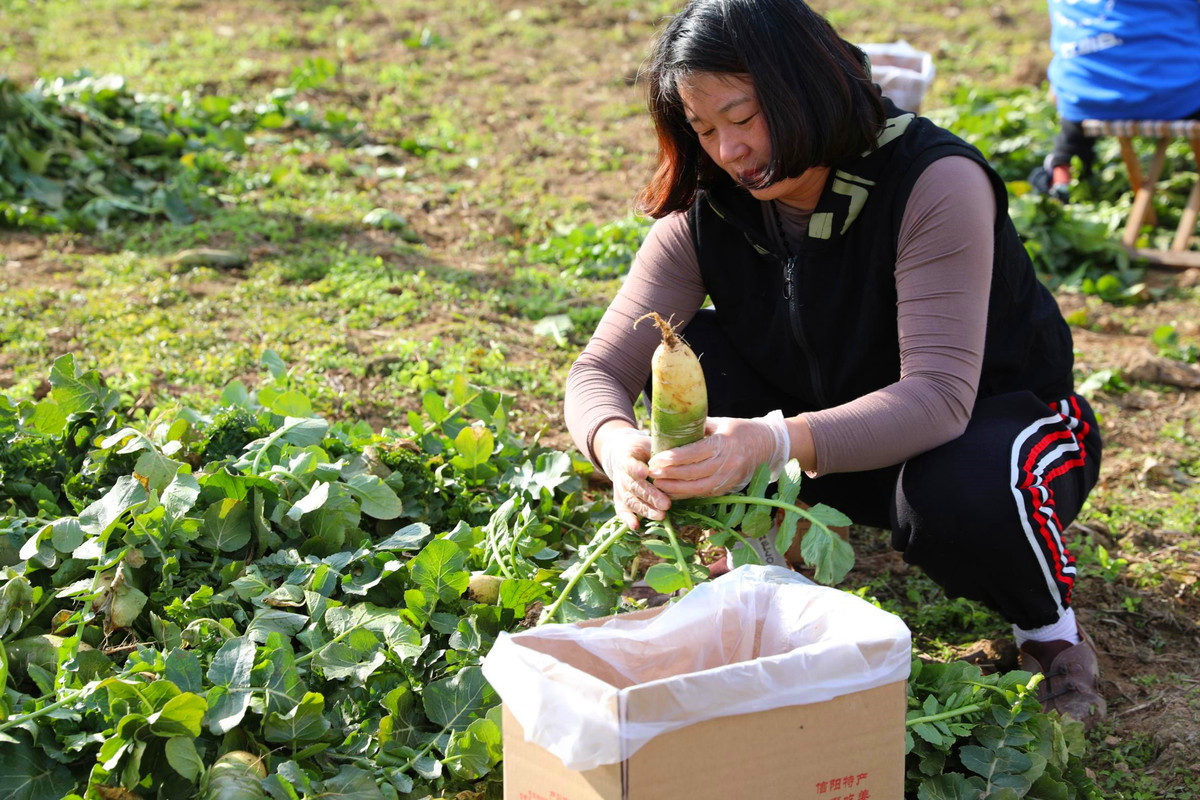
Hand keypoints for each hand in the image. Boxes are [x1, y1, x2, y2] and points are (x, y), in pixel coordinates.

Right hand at [596, 425, 670, 529]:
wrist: (622, 454)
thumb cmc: (643, 448)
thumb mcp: (648, 442)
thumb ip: (660, 450)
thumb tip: (682, 454)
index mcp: (627, 456)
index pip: (630, 464)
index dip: (636, 469)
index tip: (645, 473)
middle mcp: (622, 474)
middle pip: (634, 486)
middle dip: (651, 496)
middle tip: (666, 504)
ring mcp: (620, 488)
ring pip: (631, 500)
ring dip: (645, 509)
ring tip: (661, 516)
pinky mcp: (620, 499)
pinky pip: (622, 510)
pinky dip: (628, 519)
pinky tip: (636, 527)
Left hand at [646, 411, 789, 498]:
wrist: (768, 446)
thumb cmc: (740, 430)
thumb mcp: (720, 423)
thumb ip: (697, 427)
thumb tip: (670, 428)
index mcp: (724, 443)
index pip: (693, 453)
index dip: (672, 458)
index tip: (655, 459)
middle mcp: (727, 463)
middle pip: (693, 473)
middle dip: (669, 475)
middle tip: (650, 472)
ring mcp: (728, 478)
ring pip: (697, 488)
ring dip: (675, 488)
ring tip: (657, 484)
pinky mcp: (728, 488)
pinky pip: (704, 494)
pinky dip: (686, 494)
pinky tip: (672, 492)